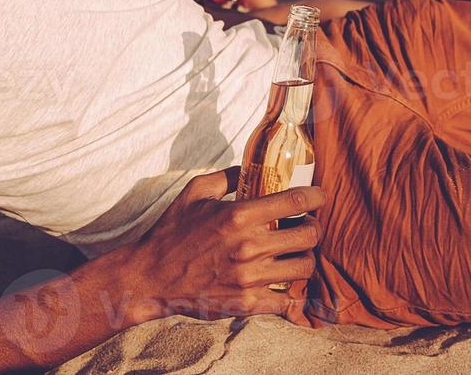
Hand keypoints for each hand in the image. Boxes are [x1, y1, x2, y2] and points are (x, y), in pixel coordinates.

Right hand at [117, 169, 323, 321]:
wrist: (150, 278)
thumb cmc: (172, 231)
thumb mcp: (195, 192)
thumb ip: (228, 175)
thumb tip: (252, 168)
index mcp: (240, 216)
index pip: (296, 201)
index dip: (316, 196)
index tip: (319, 196)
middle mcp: (250, 247)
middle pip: (309, 236)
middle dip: (313, 228)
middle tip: (306, 226)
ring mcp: (250, 278)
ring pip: (304, 268)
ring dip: (303, 258)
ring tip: (294, 254)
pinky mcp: (247, 303)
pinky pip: (287, 300)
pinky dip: (290, 292)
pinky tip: (282, 283)